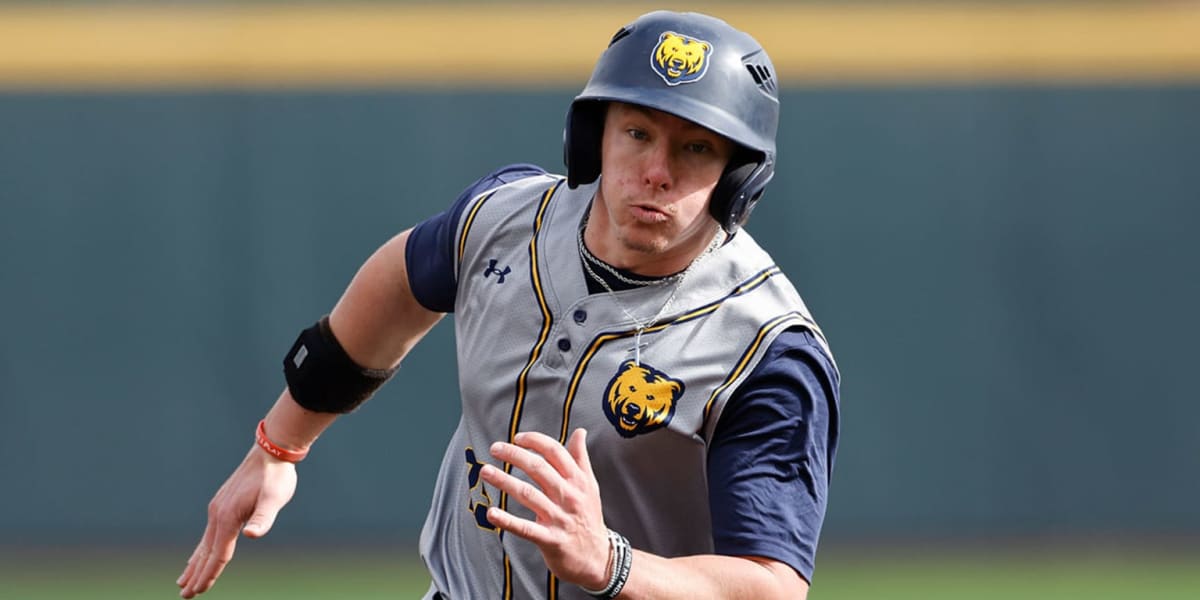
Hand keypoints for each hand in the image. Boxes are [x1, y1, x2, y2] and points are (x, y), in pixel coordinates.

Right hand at [176, 446, 297, 597]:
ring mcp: (217, 509)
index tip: (198, 592)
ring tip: (182, 581)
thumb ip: (263, 518)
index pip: (218, 553)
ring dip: (194, 564)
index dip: (210, 574)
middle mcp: (218, 514)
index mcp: (228, 516)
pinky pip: (208, 533)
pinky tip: (198, 554)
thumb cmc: (275, 477)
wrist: (270, 453)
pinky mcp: (221, 505)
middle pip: (206, 552)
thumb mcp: (274, 498)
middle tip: (185, 596)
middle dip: (196, 575)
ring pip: (203, 543)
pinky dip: (201, 548)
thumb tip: (251, 534)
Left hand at [481, 428, 611, 590]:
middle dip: (514, 455)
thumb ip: (581, 459)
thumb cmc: (589, 518)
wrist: (599, 558)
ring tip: (486, 471)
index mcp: (578, 481)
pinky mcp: (550, 540)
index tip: (516, 438)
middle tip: (495, 448)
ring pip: (528, 494)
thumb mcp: (590, 486)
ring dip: (504, 481)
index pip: (555, 452)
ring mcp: (559, 518)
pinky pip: (526, 528)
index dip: (534, 441)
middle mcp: (569, 496)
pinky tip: (491, 513)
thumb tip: (579, 431)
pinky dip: (507, 520)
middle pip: (539, 468)